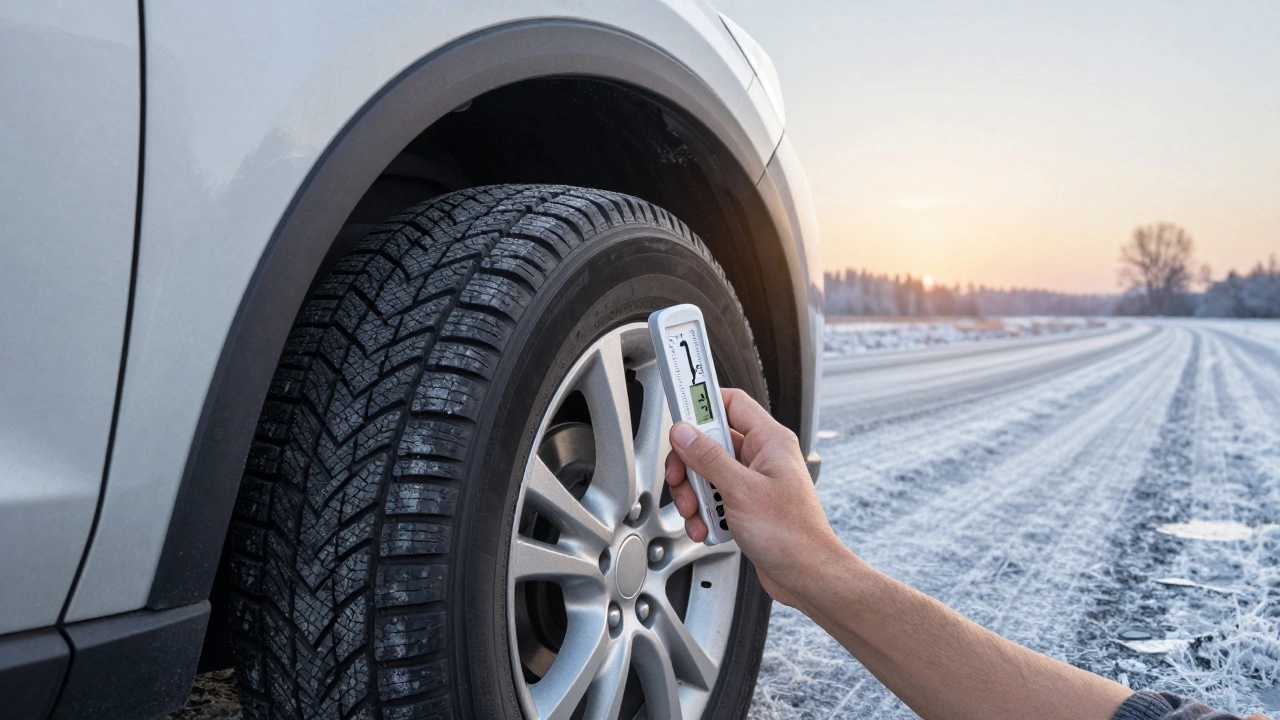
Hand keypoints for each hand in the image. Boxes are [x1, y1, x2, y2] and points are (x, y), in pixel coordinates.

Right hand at [664, 389, 847, 609]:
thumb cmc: (792, 535)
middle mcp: (762, 457)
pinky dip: (705, 513)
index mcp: (769, 441)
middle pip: (710, 442)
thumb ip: (709, 458)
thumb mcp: (741, 490)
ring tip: (698, 513)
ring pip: (708, 473)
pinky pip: (714, 497)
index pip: (731, 403)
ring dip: (695, 494)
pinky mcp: (745, 505)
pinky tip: (707, 528)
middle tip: (682, 480)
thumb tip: (684, 433)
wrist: (806, 576)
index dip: (702, 405)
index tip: (679, 414)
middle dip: (690, 464)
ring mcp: (753, 482)